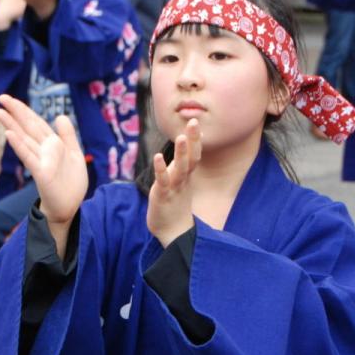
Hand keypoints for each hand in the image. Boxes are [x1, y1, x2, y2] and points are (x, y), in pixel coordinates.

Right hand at [0, 94, 86, 257]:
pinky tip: (10, 134)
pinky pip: (29, 156)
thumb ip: (68, 135)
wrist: (70, 205)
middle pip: (27, 127)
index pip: (35, 123)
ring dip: (11, 125)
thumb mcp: (75, 154)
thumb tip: (60, 115)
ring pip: (24, 139)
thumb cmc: (71, 182)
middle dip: (15, 112)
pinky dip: (19, 145)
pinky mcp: (41, 173)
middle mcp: (42, 150)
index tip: (10, 98)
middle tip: (0, 97)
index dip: (24, 110)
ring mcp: (40, 160)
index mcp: (51, 144)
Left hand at [147, 118, 201, 246]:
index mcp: (187, 176)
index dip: (196, 140)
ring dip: (181, 153)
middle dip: (193, 140)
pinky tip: (158, 156)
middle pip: (191, 158)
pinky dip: (161, 169)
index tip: (196, 123)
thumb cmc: (176, 205)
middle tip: (193, 121)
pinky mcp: (163, 196)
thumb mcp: (181, 183)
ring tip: (181, 137)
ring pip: (180, 168)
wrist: (174, 233)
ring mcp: (174, 188)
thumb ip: (182, 167)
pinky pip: (163, 181)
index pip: (194, 155)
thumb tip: (184, 152)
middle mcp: (183, 180)